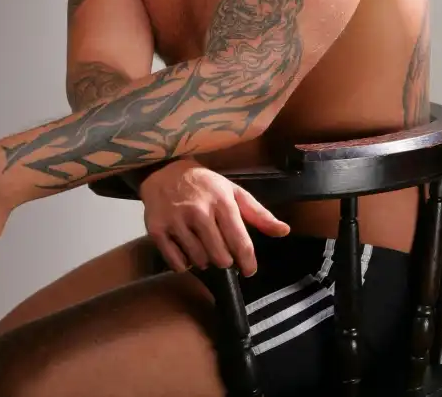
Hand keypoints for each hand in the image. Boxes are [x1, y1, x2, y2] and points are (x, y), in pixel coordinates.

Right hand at [140, 158, 289, 276]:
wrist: (164, 170)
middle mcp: (199, 211)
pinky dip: (184, 263)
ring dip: (204, 260)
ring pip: (199, 261)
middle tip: (221, 252)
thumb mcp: (233, 192)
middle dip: (224, 260)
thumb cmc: (204, 184)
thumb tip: (284, 231)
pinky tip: (186, 250)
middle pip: (220, 257)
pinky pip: (177, 263)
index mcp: (222, 201)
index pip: (240, 242)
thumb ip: (259, 214)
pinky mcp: (157, 230)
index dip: (248, 262)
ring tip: (203, 247)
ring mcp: (176, 221)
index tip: (249, 270)